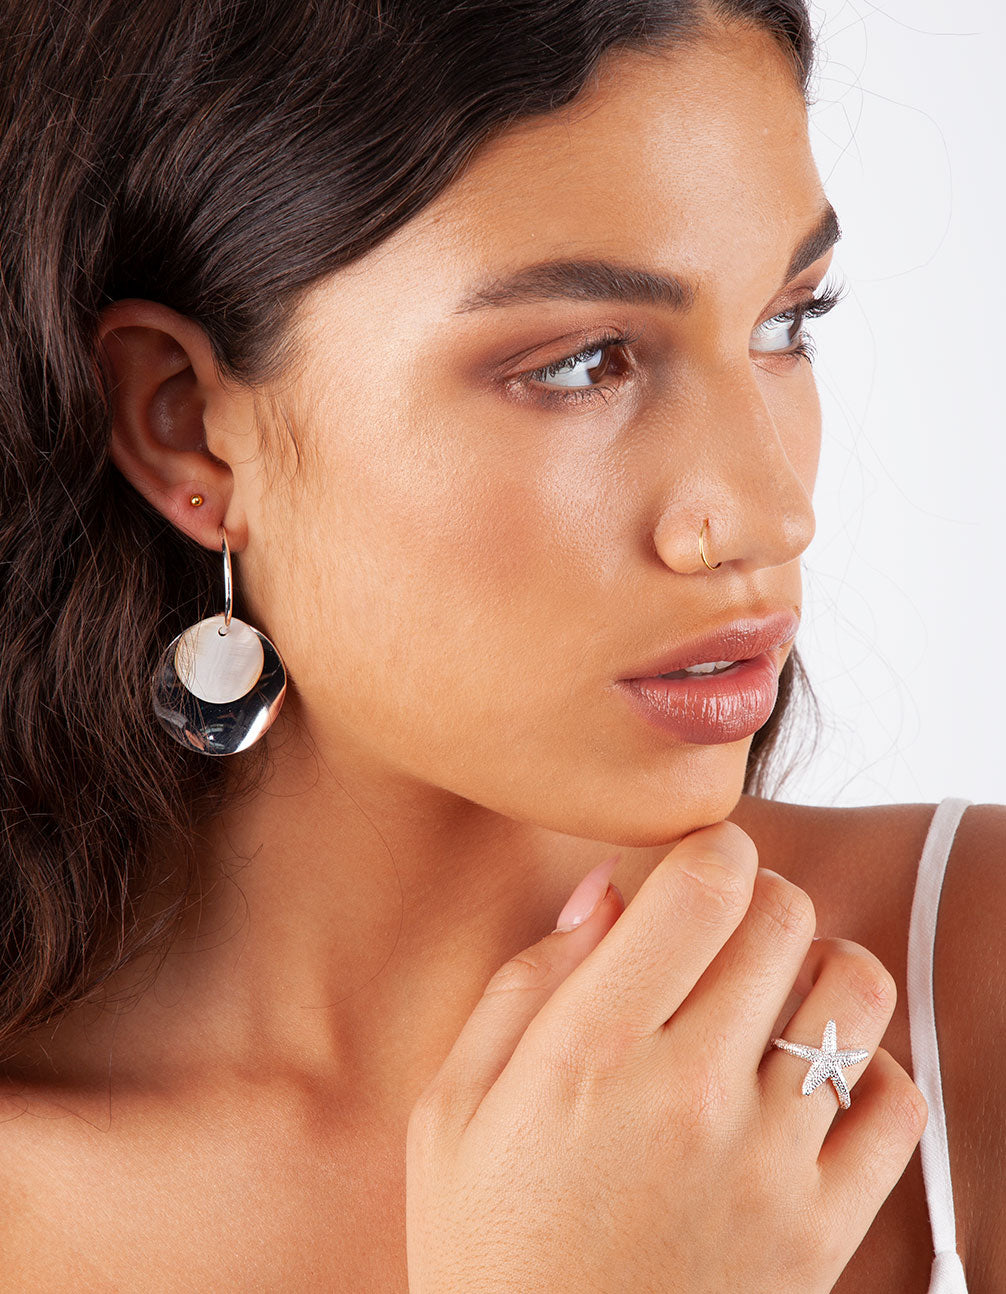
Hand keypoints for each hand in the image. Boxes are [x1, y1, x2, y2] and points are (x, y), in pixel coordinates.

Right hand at [405, 821, 926, 1292]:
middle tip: (724, 933)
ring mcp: (765, 1162)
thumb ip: (524, 984)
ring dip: (822, 968)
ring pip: (855, 989)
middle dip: (758, 897)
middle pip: (784, 914)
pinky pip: (893, 1099)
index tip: (694, 870)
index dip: (711, 848)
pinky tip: (812, 1082)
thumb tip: (606, 891)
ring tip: (779, 995)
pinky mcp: (822, 1230)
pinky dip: (866, 1067)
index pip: (704, 883)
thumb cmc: (486, 1253)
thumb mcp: (451, 1111)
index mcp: (587, 1049)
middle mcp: (687, 1090)